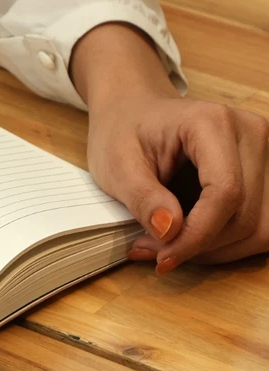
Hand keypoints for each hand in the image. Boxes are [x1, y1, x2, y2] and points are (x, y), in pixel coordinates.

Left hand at [72, 23, 268, 271]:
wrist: (134, 111)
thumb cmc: (122, 132)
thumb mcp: (116, 166)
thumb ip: (144, 198)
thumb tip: (171, 231)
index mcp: (212, 123)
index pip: (225, 193)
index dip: (197, 235)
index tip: (162, 258)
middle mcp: (251, 133)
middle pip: (245, 215)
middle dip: (199, 245)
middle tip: (152, 252)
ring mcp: (264, 153)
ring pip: (259, 227)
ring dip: (215, 249)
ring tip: (168, 245)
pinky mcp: (264, 172)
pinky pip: (259, 224)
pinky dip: (226, 242)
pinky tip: (191, 239)